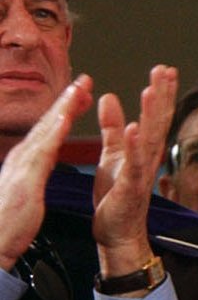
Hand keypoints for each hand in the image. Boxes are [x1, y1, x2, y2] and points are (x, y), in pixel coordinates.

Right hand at [0, 76, 92, 269]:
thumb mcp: (26, 188)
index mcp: (26, 159)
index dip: (65, 108)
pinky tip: (65, 119)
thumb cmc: (11, 220)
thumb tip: (42, 158)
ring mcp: (22, 165)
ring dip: (63, 107)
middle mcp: (23, 156)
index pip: (49, 128)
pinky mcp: (26, 178)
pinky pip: (43, 152)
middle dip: (67, 99)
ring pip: (46, 130)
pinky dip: (54, 133)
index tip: (81, 93)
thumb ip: (34, 169)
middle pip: (48, 122)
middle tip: (85, 79)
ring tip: (78, 89)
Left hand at [91, 64, 176, 277]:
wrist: (117, 232)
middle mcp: (148, 158)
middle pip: (158, 121)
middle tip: (166, 70)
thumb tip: (108, 97)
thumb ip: (111, 127)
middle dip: (163, 96)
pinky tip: (133, 128)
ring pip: (148, 138)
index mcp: (143, 149)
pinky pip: (134, 165)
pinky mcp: (130, 187)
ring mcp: (141, 173)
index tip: (164, 69)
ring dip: (151, 115)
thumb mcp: (111, 155)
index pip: (155, 116)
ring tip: (151, 90)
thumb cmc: (116, 196)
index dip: (160, 92)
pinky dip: (134, 147)